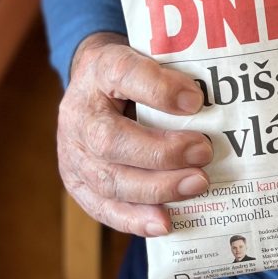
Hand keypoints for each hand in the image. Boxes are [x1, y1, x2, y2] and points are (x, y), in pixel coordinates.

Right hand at [57, 32, 212, 235]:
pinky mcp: (76, 183)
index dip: (159, 89)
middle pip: (111, 140)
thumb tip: (204, 104)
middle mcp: (79, 113)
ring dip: (156, 189)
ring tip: (196, 184)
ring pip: (109, 179)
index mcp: (100, 69)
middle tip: (205, 152)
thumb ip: (172, 75)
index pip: (124, 74)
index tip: (195, 98)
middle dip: (162, 153)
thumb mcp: (147, 57)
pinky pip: (102, 207)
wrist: (92, 84)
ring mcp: (73, 152)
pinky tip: (165, 222)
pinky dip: (135, 219)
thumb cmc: (132, 74)